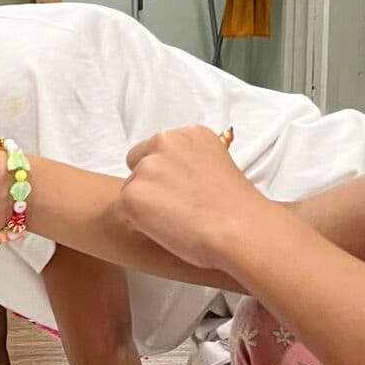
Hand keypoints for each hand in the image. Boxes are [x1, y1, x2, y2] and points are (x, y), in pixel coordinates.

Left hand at [121, 125, 267, 275]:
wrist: (239, 228)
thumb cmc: (237, 208)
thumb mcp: (219, 166)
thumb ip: (192, 163)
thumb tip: (179, 178)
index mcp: (189, 134)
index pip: (159, 150)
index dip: (166, 174)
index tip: (181, 191)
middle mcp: (165, 142)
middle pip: (138, 163)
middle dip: (150, 184)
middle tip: (174, 208)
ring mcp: (146, 167)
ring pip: (131, 188)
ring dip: (144, 204)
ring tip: (175, 220)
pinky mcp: (132, 194)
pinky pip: (125, 211)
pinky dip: (139, 223)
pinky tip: (165, 229)